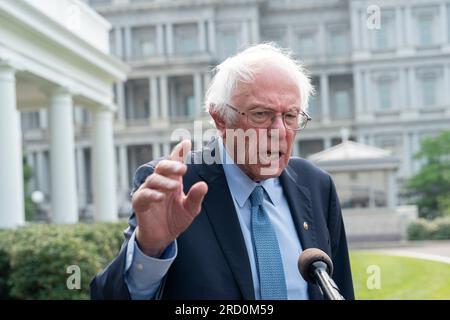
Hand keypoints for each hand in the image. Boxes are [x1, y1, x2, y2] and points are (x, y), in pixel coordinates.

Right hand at [132, 140, 207, 256]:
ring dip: (164, 182)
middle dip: (172, 165)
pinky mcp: (140, 203)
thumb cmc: (175, 219)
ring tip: (175, 187)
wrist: (162, 238)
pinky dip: (151, 195)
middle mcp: (160, 183)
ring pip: (153, 179)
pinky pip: (143, 195)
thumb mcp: (190, 209)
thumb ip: (195, 197)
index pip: (175, 163)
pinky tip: (160, 197)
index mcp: (173, 180)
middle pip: (162, 167)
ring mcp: (148, 191)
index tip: (186, 141)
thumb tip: (203, 185)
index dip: (179, 152)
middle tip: (182, 169)